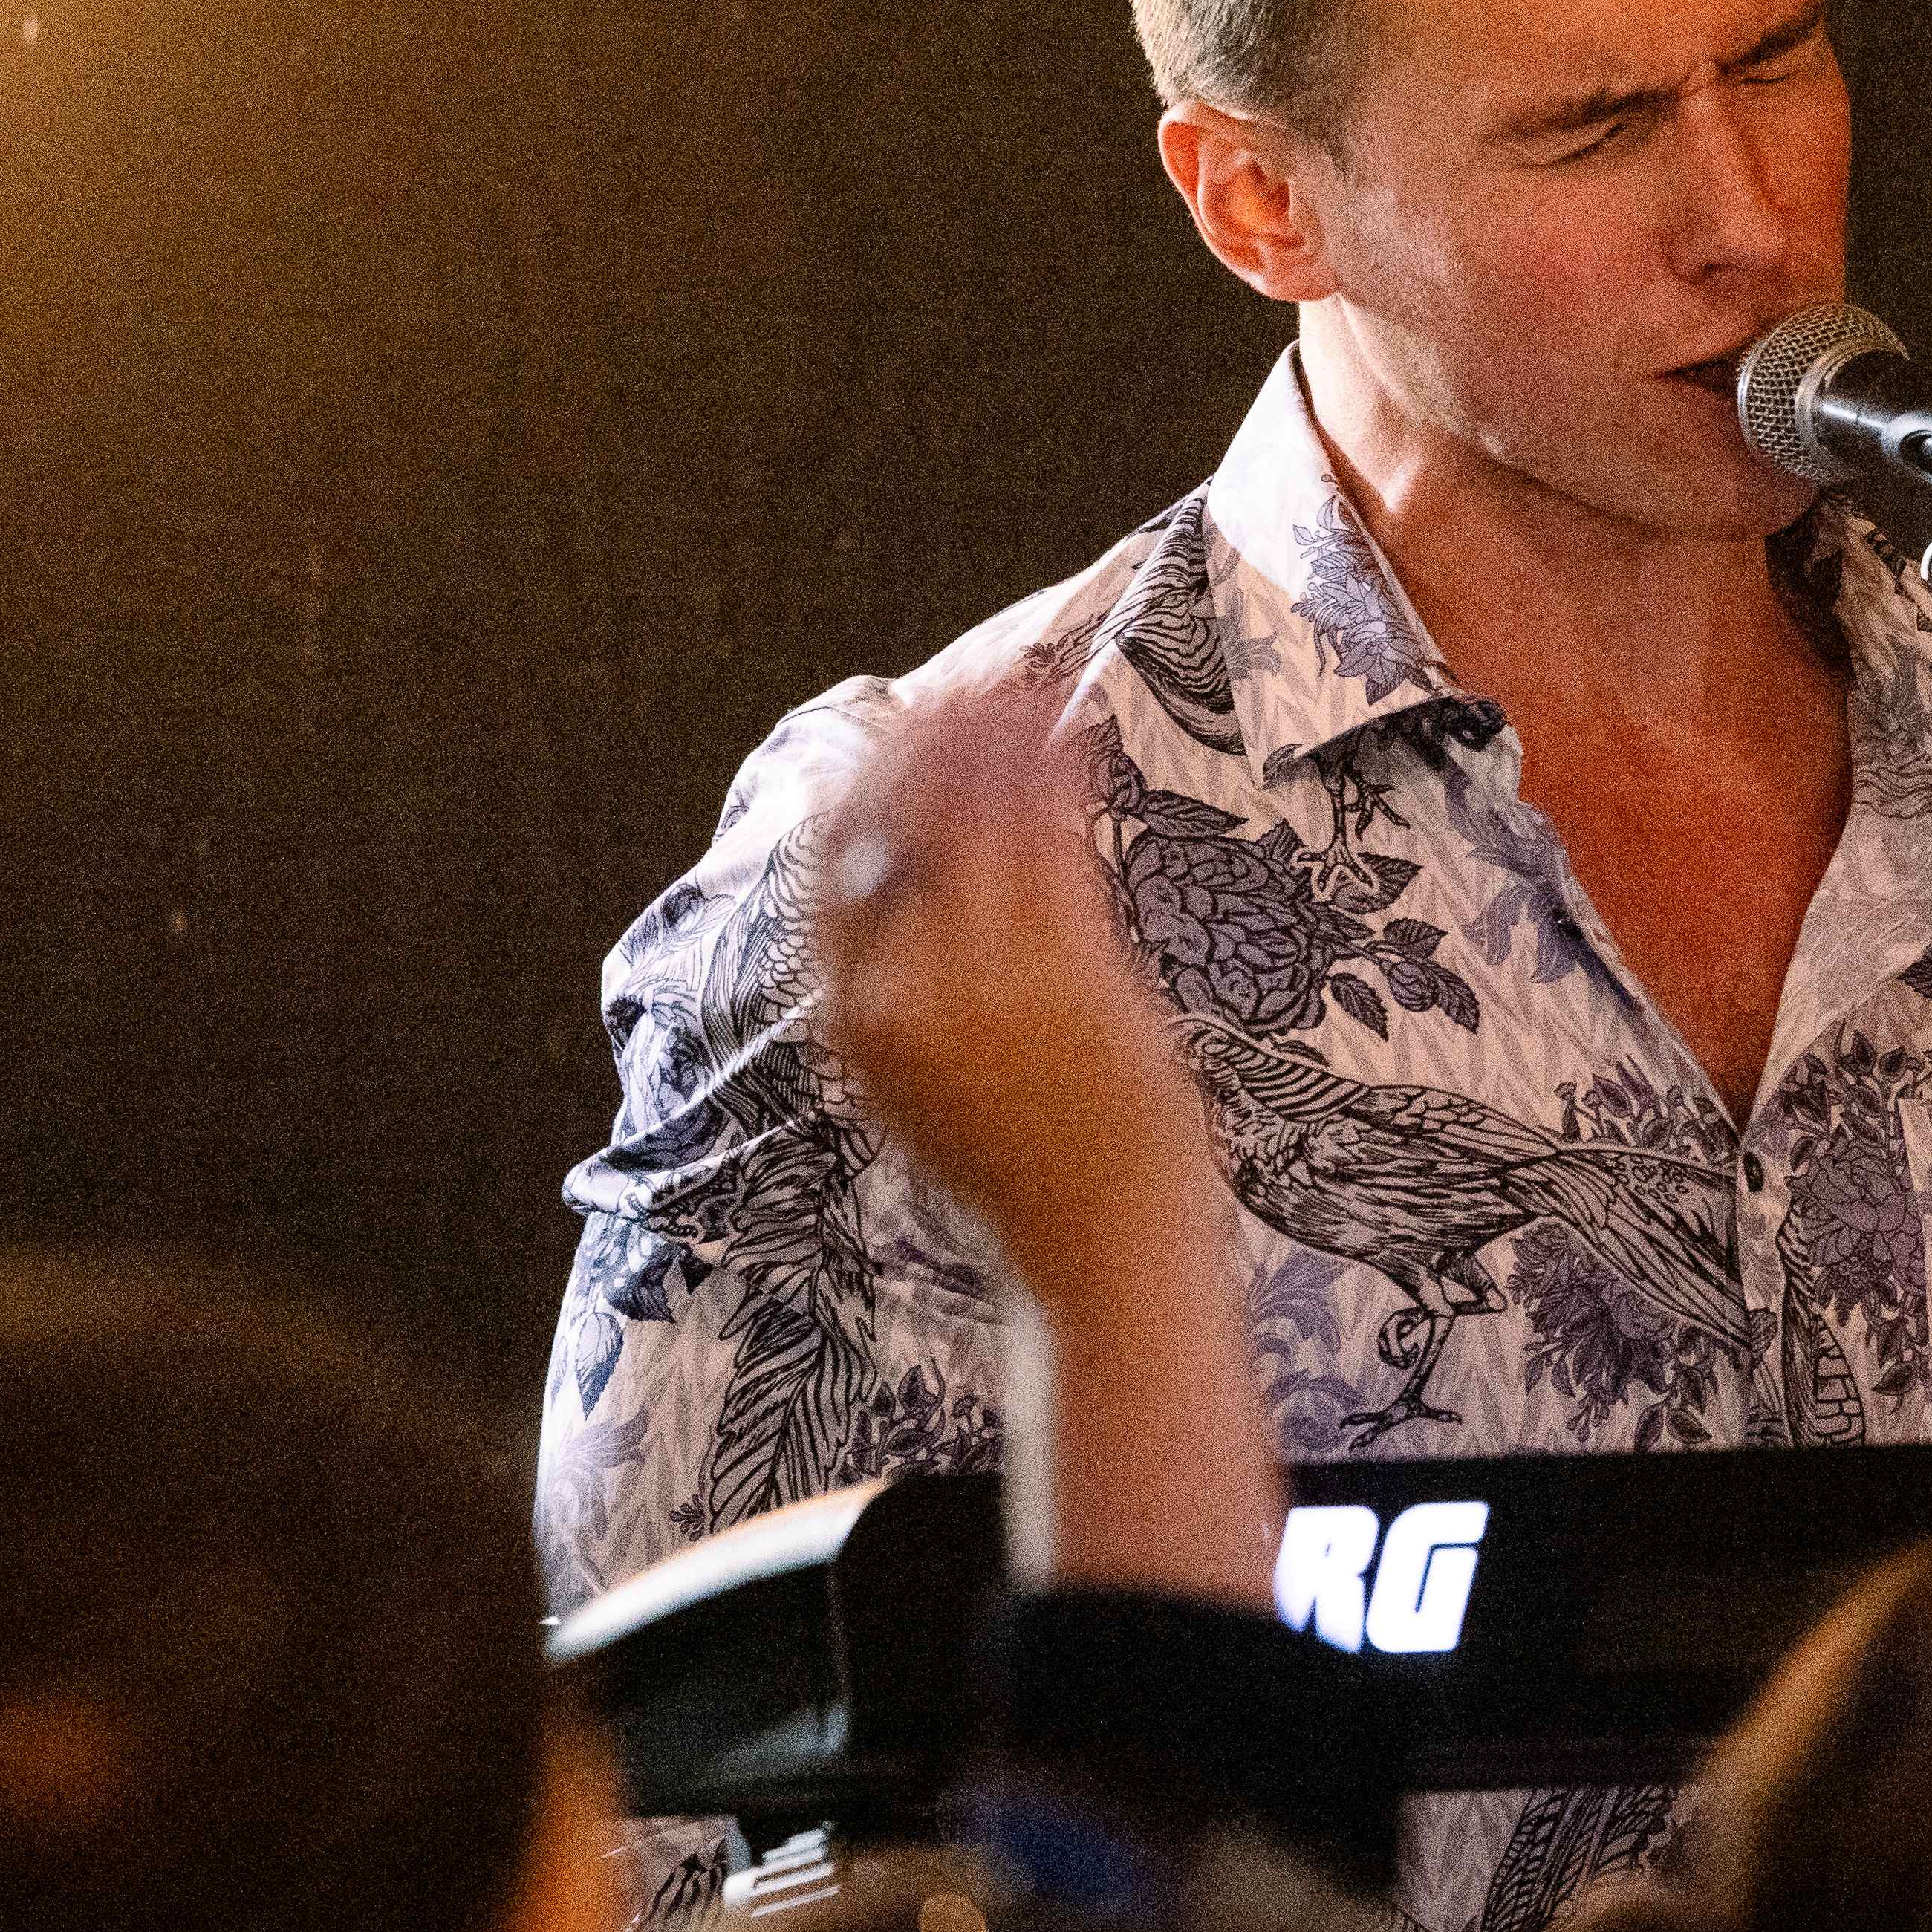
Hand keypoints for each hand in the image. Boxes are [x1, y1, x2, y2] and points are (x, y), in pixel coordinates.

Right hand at [802, 681, 1278, 1604]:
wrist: (1098, 1253)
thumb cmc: (1029, 1173)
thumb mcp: (931, 1086)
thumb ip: (910, 998)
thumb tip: (912, 904)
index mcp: (856, 1023)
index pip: (833, 871)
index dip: (859, 788)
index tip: (887, 732)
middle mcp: (903, 992)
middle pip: (896, 823)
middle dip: (923, 741)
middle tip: (959, 681)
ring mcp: (983, 979)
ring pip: (973, 812)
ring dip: (993, 731)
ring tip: (1022, 678)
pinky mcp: (1065, 970)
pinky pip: (1051, 833)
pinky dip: (1056, 763)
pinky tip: (1075, 721)